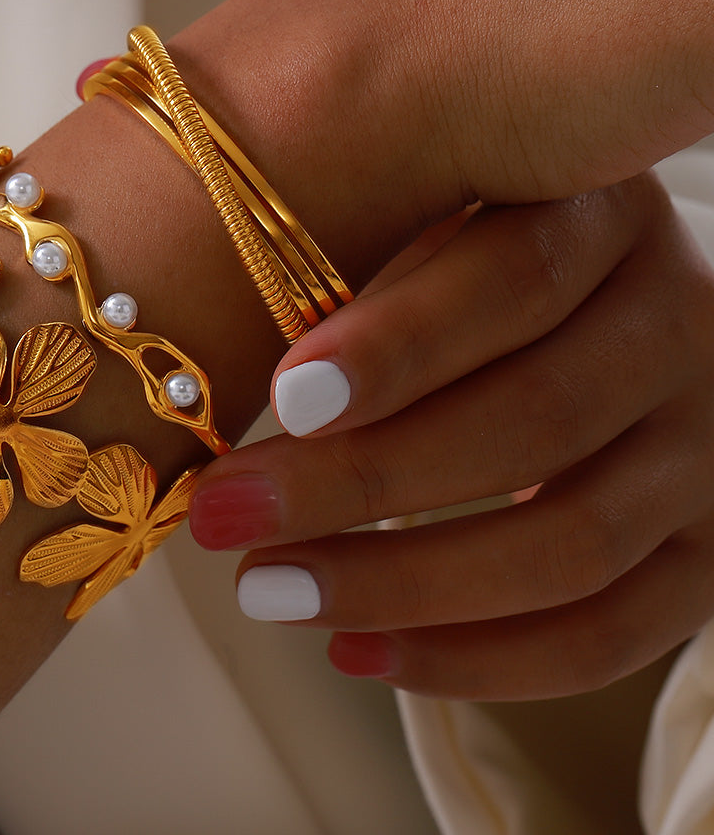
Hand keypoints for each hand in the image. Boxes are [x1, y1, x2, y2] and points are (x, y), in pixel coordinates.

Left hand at [189, 172, 713, 700]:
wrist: (602, 322)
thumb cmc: (470, 268)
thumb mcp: (431, 225)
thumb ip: (362, 271)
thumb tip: (215, 374)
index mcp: (604, 217)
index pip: (518, 279)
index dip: (400, 348)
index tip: (279, 402)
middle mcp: (680, 326)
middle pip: (538, 421)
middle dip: (362, 482)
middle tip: (226, 516)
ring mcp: (709, 447)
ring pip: (572, 545)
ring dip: (402, 585)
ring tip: (270, 591)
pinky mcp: (709, 551)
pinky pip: (610, 637)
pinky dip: (478, 662)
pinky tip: (357, 651)